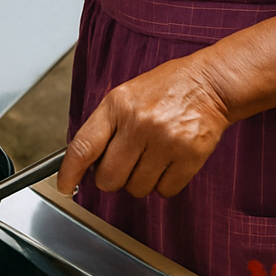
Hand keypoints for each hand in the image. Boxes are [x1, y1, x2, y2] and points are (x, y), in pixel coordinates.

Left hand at [57, 54, 230, 198]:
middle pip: (109, 178)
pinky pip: (165, 191)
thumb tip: (85, 163)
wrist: (211, 84)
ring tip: (153, 157)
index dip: (70, 172)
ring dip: (141, 181)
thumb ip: (106, 125)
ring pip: (137, 188)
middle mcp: (139, 123)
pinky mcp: (189, 157)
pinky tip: (169, 163)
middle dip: (113, 178)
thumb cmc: (167, 89)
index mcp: (118, 104)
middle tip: (125, 165)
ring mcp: (165, 141)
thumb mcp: (127, 95)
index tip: (65, 186)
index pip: (83, 146)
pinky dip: (165, 184)